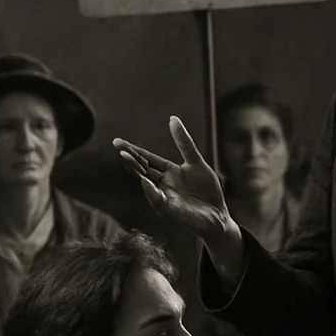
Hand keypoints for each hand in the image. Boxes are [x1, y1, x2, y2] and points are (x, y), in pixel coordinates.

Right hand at [114, 118, 230, 243]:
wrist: (218, 216)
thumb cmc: (206, 191)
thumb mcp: (196, 162)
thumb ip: (184, 143)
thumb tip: (173, 119)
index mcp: (169, 172)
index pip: (147, 159)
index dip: (134, 150)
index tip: (117, 142)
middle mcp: (163, 184)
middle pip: (143, 169)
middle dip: (131, 158)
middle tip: (119, 148)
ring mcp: (166, 197)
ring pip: (146, 183)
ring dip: (137, 171)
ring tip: (127, 158)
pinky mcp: (172, 210)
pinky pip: (158, 200)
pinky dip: (151, 192)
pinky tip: (145, 182)